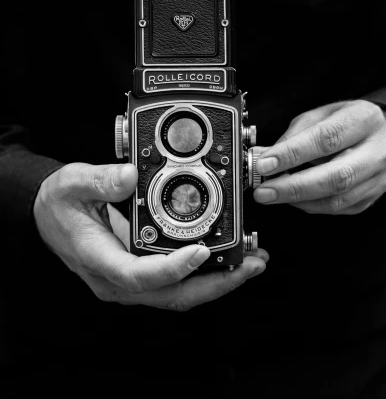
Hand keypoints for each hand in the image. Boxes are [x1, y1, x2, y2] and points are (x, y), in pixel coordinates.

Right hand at [34, 162, 267, 311]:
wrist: (48, 216)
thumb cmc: (58, 203)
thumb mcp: (70, 183)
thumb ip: (99, 179)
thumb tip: (131, 175)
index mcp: (98, 260)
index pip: (139, 275)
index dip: (174, 268)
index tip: (202, 251)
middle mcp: (118, 280)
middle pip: (172, 295)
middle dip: (217, 283)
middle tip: (251, 265)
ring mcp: (132, 282)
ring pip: (181, 294)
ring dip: (220, 282)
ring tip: (253, 263)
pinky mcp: (145, 275)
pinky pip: (180, 284)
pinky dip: (209, 275)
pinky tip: (233, 261)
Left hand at [253, 100, 385, 213]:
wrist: (379, 133)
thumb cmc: (346, 122)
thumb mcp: (319, 115)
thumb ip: (294, 135)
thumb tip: (266, 158)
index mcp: (366, 119)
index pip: (327, 139)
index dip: (293, 154)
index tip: (265, 164)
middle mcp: (380, 149)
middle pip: (337, 175)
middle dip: (295, 186)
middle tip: (265, 191)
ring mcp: (381, 176)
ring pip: (338, 198)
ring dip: (300, 200)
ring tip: (274, 195)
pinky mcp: (374, 195)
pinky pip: (340, 208)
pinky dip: (312, 205)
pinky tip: (296, 199)